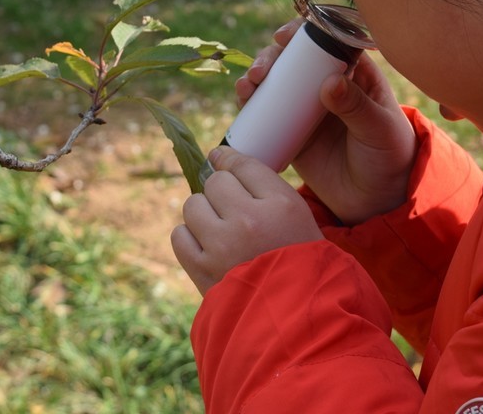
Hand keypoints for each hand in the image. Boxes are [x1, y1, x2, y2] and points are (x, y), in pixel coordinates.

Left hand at [171, 146, 322, 295]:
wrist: (295, 323)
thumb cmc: (303, 267)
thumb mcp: (301, 220)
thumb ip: (267, 190)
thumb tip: (222, 160)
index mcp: (282, 206)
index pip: (244, 166)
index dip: (229, 159)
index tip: (221, 159)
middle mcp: (250, 220)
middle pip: (216, 182)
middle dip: (221, 192)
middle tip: (234, 210)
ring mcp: (222, 245)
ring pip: (193, 205)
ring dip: (203, 214)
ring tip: (221, 231)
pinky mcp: (202, 270)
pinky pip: (179, 235)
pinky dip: (189, 238)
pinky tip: (207, 247)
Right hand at [235, 19, 417, 225]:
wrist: (377, 200)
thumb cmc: (389, 157)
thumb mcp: (380, 130)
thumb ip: (358, 107)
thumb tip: (329, 83)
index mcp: (355, 73)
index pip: (327, 42)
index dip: (303, 33)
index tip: (284, 36)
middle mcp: (326, 85)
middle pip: (294, 59)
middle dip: (272, 57)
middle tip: (262, 71)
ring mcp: (306, 109)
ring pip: (276, 83)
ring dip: (256, 77)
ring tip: (248, 86)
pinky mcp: (291, 132)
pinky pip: (266, 113)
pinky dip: (251, 104)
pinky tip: (242, 100)